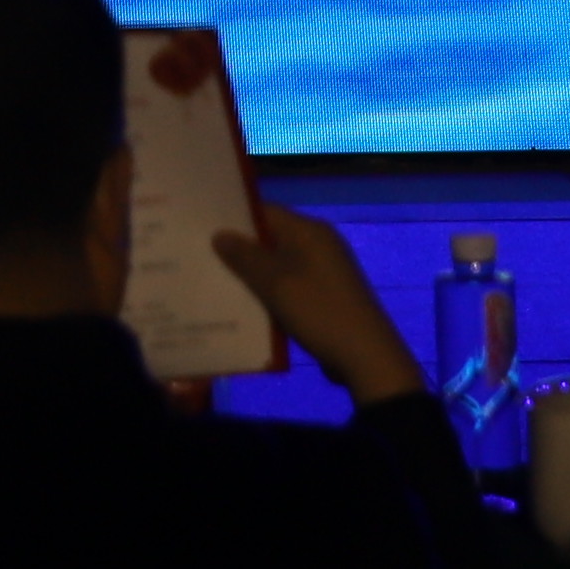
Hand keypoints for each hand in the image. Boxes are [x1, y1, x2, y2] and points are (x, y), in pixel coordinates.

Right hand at [209, 198, 423, 406]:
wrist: (366, 356)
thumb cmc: (319, 310)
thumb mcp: (276, 283)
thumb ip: (246, 257)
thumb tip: (220, 233)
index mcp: (310, 231)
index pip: (266, 212)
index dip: (235, 219)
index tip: (203, 230)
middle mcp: (320, 244)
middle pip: (272, 239)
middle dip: (241, 252)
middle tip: (203, 260)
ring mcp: (326, 272)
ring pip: (280, 267)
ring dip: (255, 277)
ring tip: (218, 285)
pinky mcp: (327, 297)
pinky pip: (291, 287)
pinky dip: (272, 295)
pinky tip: (248, 310)